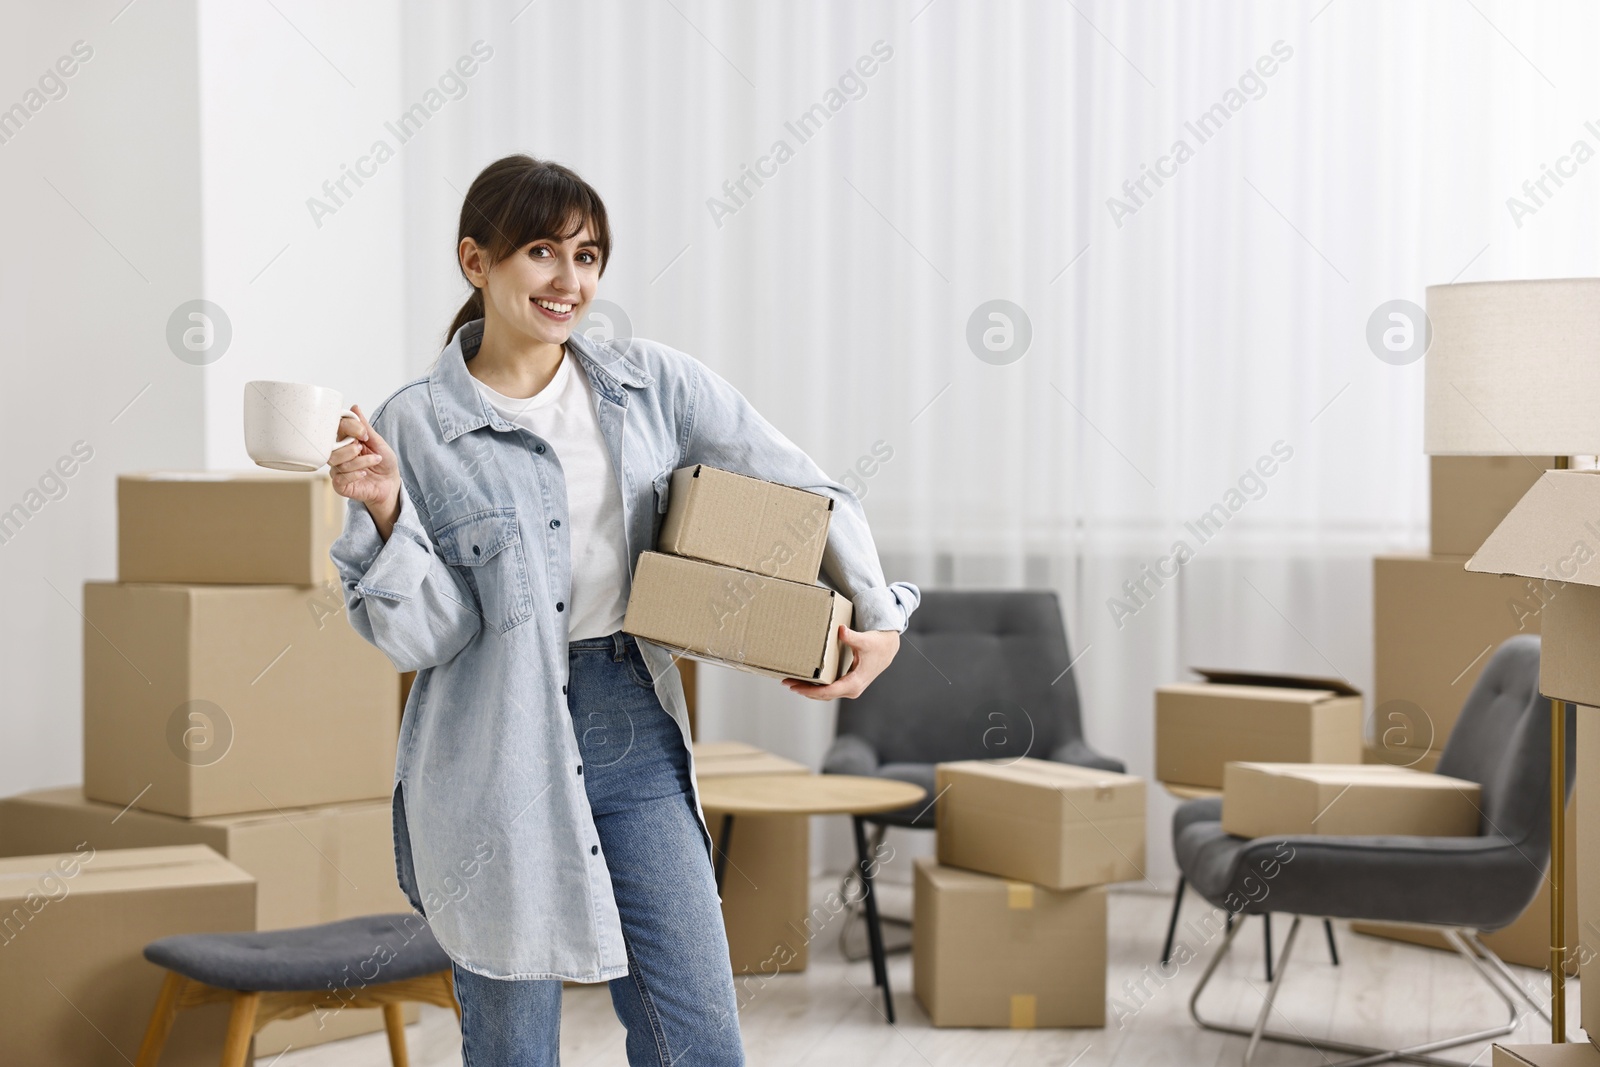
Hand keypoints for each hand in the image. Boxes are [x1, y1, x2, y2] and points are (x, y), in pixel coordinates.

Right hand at [329, 405, 400, 530]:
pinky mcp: (340, 485)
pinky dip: (354, 474)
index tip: (363, 433)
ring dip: (360, 461)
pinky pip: (340, 478)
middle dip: (350, 447)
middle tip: (364, 448)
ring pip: (338, 463)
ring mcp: (337, 470)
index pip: (336, 429)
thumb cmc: (384, 462)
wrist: (390, 484)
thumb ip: (365, 428)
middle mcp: (338, 455)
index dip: (349, 428)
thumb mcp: (378, 442)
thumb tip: (354, 408)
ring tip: (375, 460)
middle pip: (331, 448)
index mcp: (345, 441)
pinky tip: (365, 473)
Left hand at [782, 625, 899, 700]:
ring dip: (808, 689)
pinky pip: (828, 689)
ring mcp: (849, 689)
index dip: (810, 690)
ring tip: (791, 681)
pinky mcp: (847, 684)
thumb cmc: (876, 645)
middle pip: (823, 695)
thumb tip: (841, 630)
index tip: (795, 685)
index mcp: (854, 683)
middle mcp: (851, 690)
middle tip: (786, 682)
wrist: (887, 649)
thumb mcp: (865, 640)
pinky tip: (805, 679)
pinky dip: (816, 686)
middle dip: (804, 690)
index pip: (828, 691)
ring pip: (825, 694)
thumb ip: (852, 637)